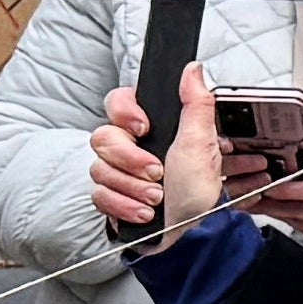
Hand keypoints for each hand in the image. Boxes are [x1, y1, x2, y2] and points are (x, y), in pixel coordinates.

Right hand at [92, 62, 224, 233]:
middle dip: (130, 159)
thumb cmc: (199, 190)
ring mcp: (116, 172)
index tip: (144, 128)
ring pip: (99, 169)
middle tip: (157, 172)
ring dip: (132, 187)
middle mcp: (129, 146)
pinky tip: (144, 212)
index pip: (118, 102)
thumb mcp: (204, 144)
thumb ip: (197, 104)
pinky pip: (98, 195)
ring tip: (158, 197)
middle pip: (102, 137)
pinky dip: (124, 205)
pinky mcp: (108, 196)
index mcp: (152, 128)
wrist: (190, 233)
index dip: (125, 112)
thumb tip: (193, 69)